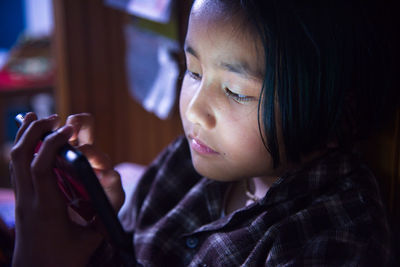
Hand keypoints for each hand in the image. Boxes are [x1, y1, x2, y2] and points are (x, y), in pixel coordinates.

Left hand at [10, 113, 123, 266]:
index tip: (69, 130)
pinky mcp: (21, 199)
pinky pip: (15, 167)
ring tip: (38, 118)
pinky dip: (22, 146)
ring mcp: (21, 199)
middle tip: (55, 120)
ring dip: (26, 135)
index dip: (53, 144)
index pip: (41, 168)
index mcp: (47, 209)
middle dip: (36, 132)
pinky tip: (29, 134)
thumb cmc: (65, 259)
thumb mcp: (91, 239)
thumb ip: (106, 211)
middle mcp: (29, 200)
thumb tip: (113, 182)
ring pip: (14, 159)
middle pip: (21, 157)